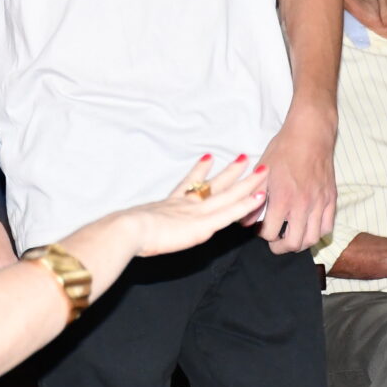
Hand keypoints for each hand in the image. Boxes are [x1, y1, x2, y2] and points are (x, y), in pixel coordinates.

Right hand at [120, 156, 269, 257]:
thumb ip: (141, 220)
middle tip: (243, 156)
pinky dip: (246, 204)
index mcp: (170, 204)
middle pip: (214, 184)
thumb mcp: (134, 222)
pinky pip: (230, 211)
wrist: (130, 230)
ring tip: (259, 168)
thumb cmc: (127, 230)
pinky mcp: (204, 224)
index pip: (189, 184)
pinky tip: (259, 196)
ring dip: (245, 182)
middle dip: (230, 171)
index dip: (199, 171)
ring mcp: (197, 213)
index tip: (208, 157)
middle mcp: (187, 205)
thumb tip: (129, 221)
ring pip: (228, 194)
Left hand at [250, 115, 335, 253]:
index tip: (259, 229)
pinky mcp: (331, 199)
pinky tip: (308, 227)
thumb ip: (253, 198)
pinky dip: (317, 233)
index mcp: (282, 198)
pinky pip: (327, 227)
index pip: (269, 233)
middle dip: (280, 247)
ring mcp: (319, 203)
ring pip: (312, 239)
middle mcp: (302, 205)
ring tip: (291, 238)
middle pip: (292, 243)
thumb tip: (245, 221)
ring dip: (300, 244)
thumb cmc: (283, 150)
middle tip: (274, 243)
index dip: (261, 234)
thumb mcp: (262, 172)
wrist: (309, 134)